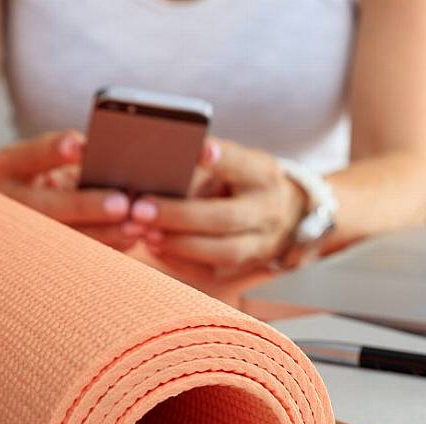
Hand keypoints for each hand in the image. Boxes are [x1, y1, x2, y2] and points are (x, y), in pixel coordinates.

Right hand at [0, 131, 136, 249]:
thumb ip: (73, 155)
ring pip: (64, 237)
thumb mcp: (46, 158)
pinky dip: (107, 246)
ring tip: (135, 227)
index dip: (52, 151)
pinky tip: (131, 238)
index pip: (29, 156)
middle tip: (121, 204)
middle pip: (47, 206)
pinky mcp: (44, 253)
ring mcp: (23, 231)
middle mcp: (10, 201)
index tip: (79, 146)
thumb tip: (110, 159)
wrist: (17, 204)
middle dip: (84, 205)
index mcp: (9, 167)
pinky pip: (78, 254)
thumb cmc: (43, 172)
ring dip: (103, 233)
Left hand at [128, 139, 307, 278]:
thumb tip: (155, 172)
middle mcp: (268, 211)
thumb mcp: (236, 164)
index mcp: (263, 176)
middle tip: (140, 209)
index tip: (200, 150)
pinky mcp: (248, 267)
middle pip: (226, 217)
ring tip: (146, 234)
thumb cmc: (244, 182)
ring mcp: (263, 244)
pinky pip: (213, 271)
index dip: (222, 159)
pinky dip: (180, 260)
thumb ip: (203, 168)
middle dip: (180, 215)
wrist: (285, 214)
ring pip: (224, 252)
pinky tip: (156, 247)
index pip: (242, 165)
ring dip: (180, 244)